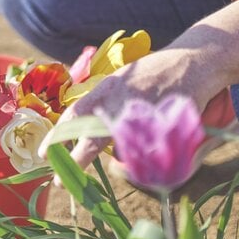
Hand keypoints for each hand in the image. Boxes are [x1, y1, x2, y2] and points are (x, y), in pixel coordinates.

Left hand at [56, 47, 225, 168]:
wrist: (193, 59)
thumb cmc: (153, 73)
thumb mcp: (121, 81)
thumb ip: (105, 103)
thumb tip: (85, 129)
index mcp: (106, 88)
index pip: (75, 113)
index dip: (58, 134)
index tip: (45, 153)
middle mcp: (121, 99)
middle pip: (93, 134)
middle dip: (76, 158)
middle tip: (59, 179)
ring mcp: (144, 110)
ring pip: (123, 147)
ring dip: (121, 162)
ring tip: (121, 171)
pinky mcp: (166, 120)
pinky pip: (152, 149)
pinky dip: (150, 157)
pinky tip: (153, 156)